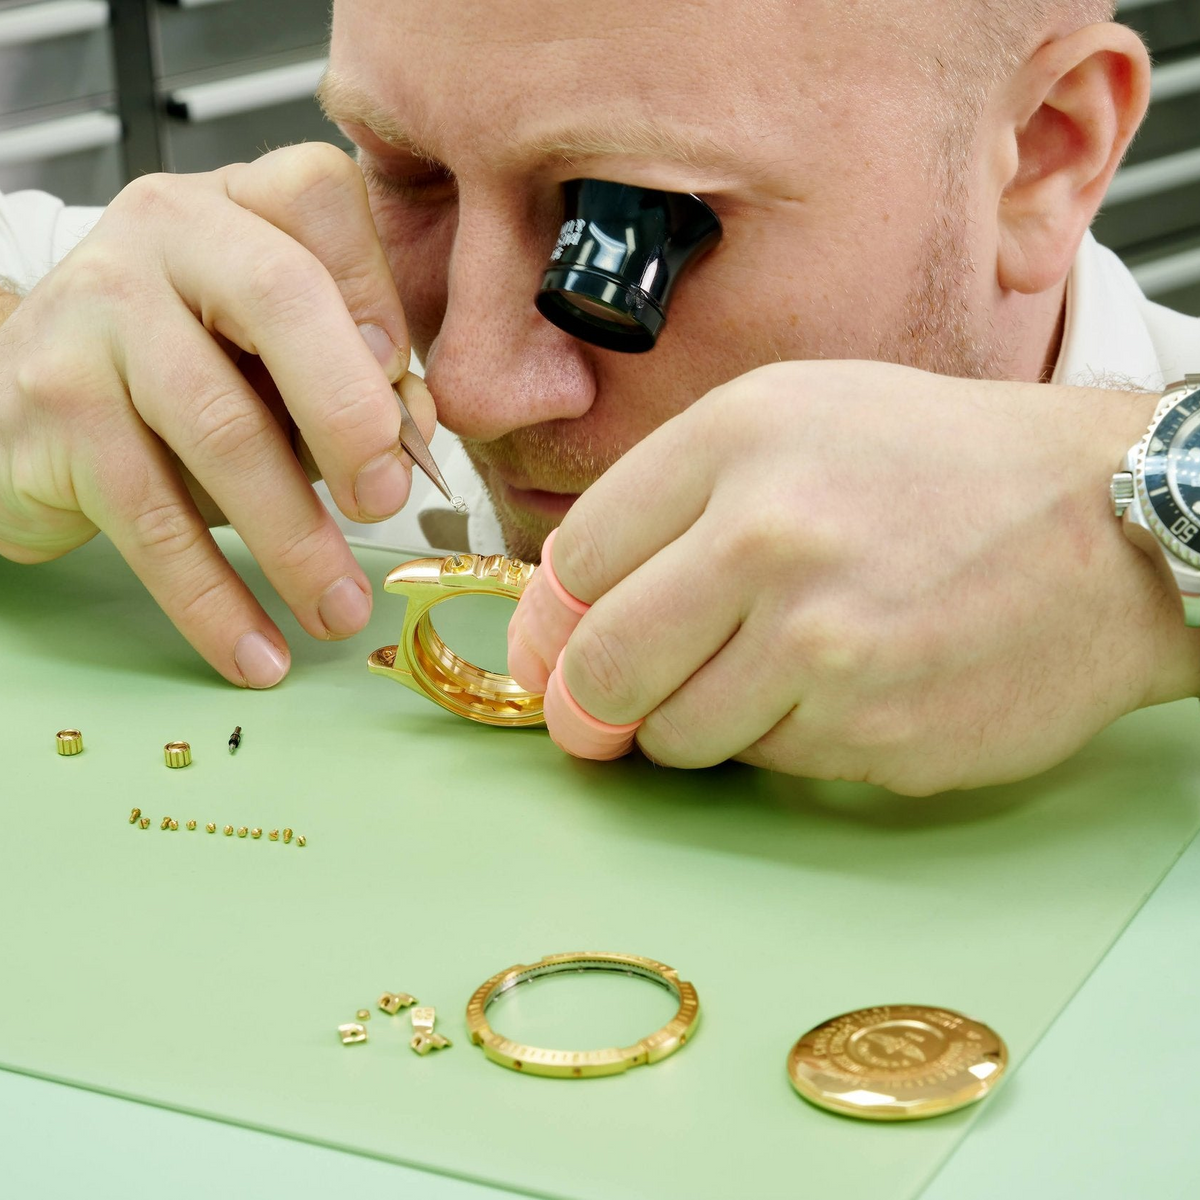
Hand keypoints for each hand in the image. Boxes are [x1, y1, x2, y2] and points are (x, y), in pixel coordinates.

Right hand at [0, 143, 434, 686]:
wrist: (23, 397)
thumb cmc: (184, 374)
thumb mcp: (277, 358)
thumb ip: (356, 378)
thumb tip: (414, 439)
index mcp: (236, 208)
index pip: (321, 197)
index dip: (382, 294)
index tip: (407, 397)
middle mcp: (160, 238)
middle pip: (279, 300)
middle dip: (352, 415)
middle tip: (387, 503)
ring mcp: (93, 319)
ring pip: (221, 429)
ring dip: (296, 540)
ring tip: (338, 610)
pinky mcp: (51, 415)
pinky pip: (152, 522)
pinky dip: (214, 601)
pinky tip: (256, 652)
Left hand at [509, 360, 1199, 793]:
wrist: (1107, 525)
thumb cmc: (940, 467)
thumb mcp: (794, 417)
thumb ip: (668, 498)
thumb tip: (566, 606)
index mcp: (738, 441)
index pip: (576, 562)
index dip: (555, 620)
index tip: (562, 645)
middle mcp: (771, 539)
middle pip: (602, 668)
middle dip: (589, 702)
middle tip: (602, 709)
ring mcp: (825, 648)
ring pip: (677, 737)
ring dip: (695, 721)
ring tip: (762, 674)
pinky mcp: (875, 735)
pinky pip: (768, 763)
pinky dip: (780, 740)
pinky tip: (838, 689)